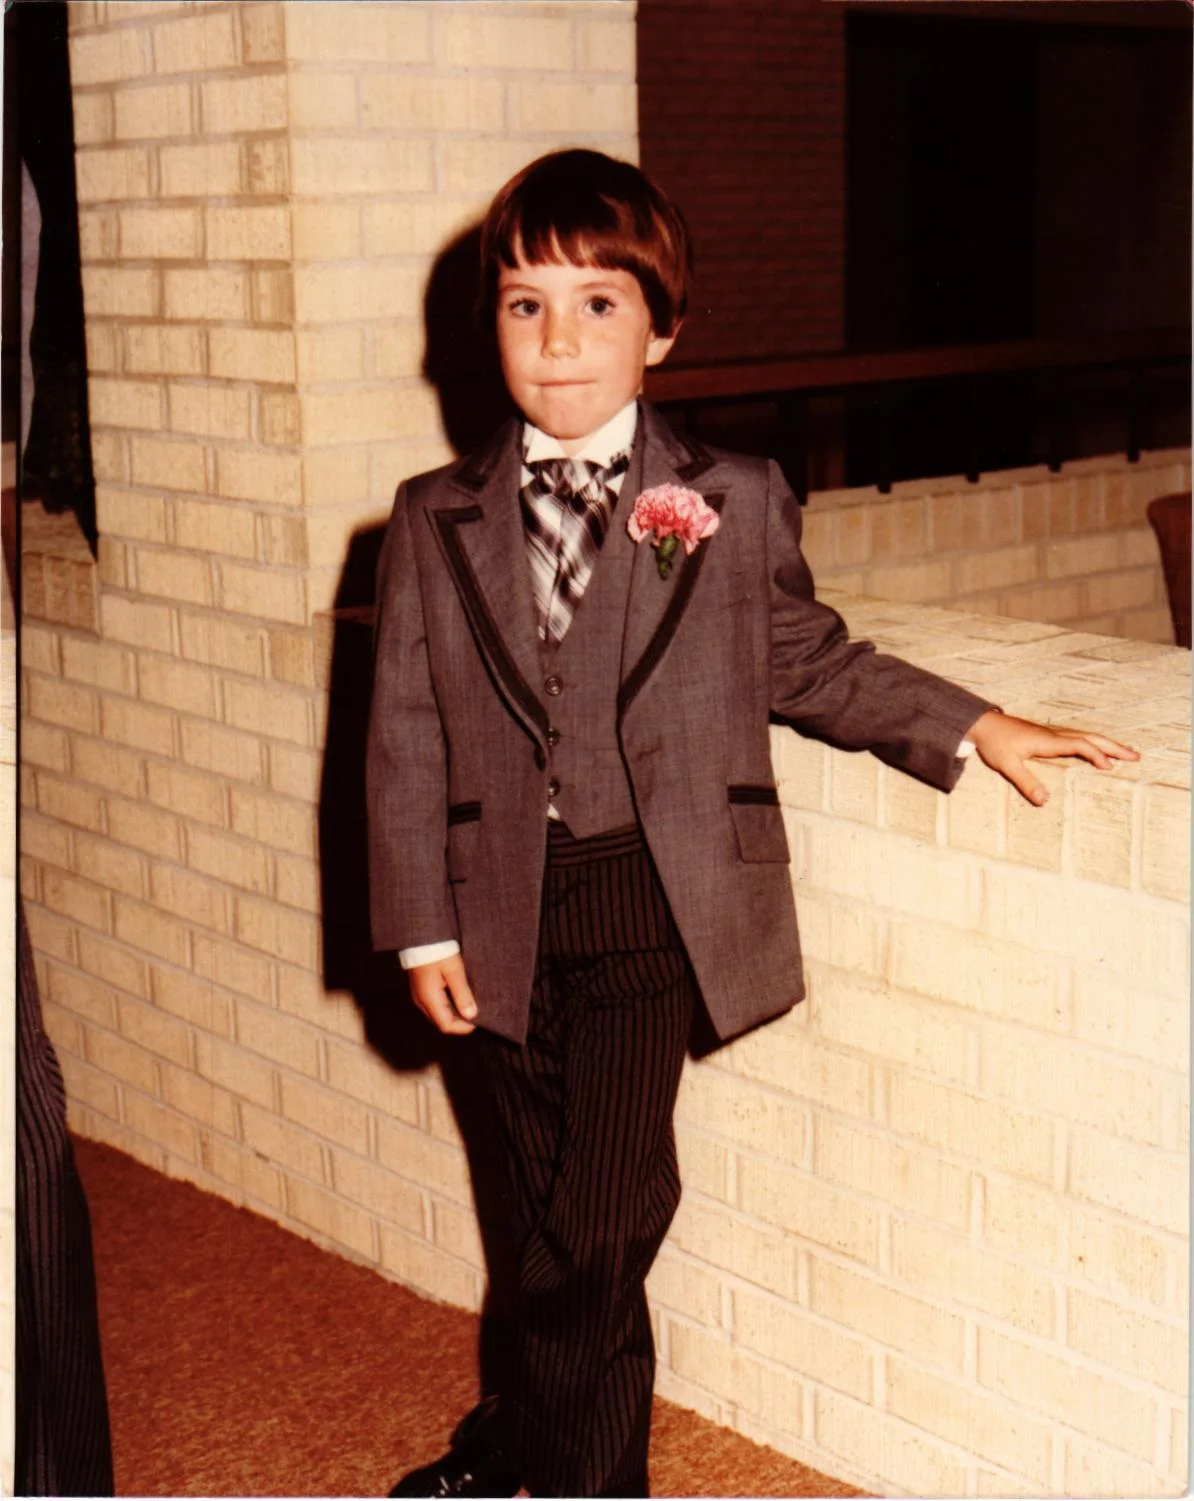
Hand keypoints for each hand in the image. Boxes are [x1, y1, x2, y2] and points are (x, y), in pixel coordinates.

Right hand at [407, 952, 477, 1034]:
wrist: (421, 937)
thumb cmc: (438, 952)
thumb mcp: (454, 971)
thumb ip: (462, 994)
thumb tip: (471, 1015)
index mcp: (429, 999)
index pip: (446, 1025)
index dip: (463, 1027)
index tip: (479, 1021)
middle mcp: (421, 1001)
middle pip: (441, 1022)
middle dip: (459, 1022)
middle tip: (476, 1014)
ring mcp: (419, 995)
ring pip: (438, 1014)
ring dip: (454, 1014)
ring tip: (469, 1005)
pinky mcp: (421, 989)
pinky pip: (435, 1005)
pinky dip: (448, 1006)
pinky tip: (459, 997)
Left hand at [966, 710, 1138, 805]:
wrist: (983, 724)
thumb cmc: (994, 744)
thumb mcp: (1007, 766)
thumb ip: (1025, 782)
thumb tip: (1044, 802)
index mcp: (1048, 741)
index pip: (1080, 745)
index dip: (1096, 755)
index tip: (1109, 767)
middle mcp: (1054, 735)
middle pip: (1091, 738)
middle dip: (1114, 747)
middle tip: (1136, 757)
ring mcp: (1053, 734)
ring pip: (1087, 737)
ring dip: (1107, 745)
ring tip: (1127, 753)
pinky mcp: (1048, 736)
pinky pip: (1078, 739)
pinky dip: (1094, 744)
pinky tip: (1098, 752)